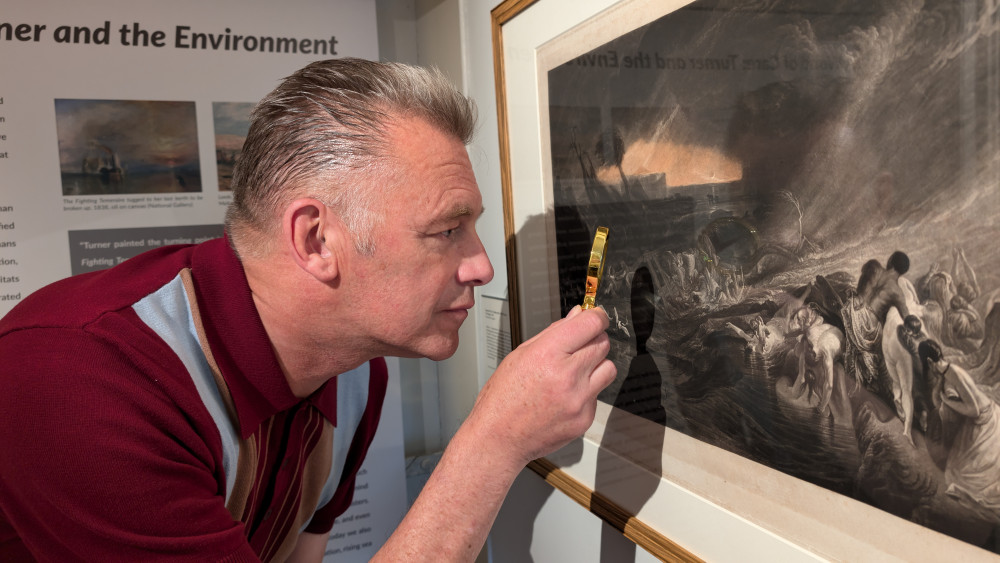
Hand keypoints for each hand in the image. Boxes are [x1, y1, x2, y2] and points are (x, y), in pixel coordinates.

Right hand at [470, 305, 616, 465]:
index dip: (597, 316)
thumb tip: (578, 315)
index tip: (597, 316)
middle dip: (593, 339)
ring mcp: (579, 400)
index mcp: (547, 354)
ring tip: (574, 372)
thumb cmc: (503, 397)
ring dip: (596, 365)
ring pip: (608, 368)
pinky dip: (586, 391)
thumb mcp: (520, 355)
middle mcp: (567, 376)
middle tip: (579, 345)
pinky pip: (598, 395)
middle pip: (603, 343)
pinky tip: (566, 396)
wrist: (499, 438)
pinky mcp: (584, 418)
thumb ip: (554, 332)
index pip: (591, 323)